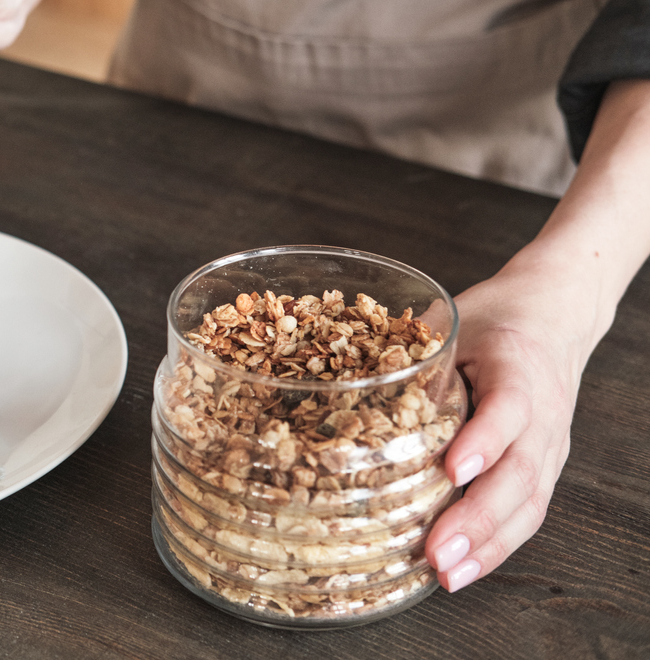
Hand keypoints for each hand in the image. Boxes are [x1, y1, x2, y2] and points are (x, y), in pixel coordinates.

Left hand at [424, 257, 590, 591]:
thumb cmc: (494, 319)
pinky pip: (528, 513)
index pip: (509, 408)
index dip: (483, 441)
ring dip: (487, 544)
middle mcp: (543, 413)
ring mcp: (550, 446)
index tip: (452, 469)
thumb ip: (411, 347)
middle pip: (520, 472)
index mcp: (517, 368)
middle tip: (437, 550)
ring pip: (528, 504)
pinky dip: (497, 546)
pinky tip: (464, 569)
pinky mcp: (546, 468)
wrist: (555, 317)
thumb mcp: (455, 320)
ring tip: (447, 574)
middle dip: (477, 517)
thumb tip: (337, 368)